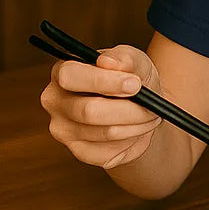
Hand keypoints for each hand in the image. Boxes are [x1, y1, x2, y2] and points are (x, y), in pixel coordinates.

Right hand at [40, 43, 162, 170]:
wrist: (142, 107)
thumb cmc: (133, 78)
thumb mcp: (135, 61)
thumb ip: (124, 58)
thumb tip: (107, 62)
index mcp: (63, 71)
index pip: (71, 77)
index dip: (104, 82)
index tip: (135, 84)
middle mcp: (56, 101)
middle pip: (89, 110)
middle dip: (130, 109)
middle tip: (153, 107)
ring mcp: (64, 129)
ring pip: (106, 132)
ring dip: (137, 125)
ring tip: (150, 116)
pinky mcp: (80, 151)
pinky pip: (111, 152)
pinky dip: (132, 141)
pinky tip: (136, 130)